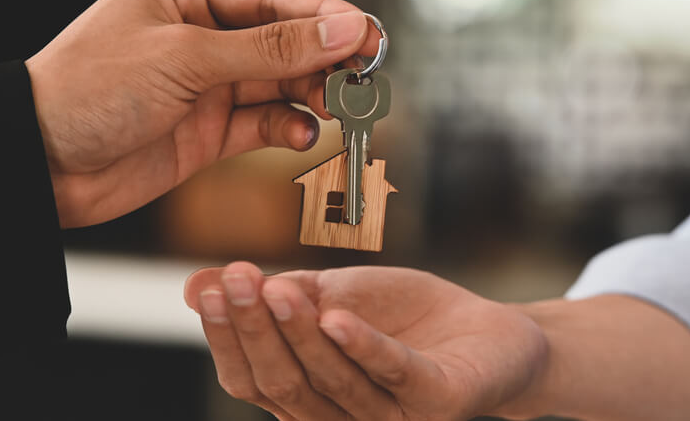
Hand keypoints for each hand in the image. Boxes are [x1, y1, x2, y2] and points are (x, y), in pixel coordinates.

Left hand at [25, 0, 377, 227]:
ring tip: (339, 107)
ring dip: (313, 96)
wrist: (40, 166)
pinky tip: (304, 133)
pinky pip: (263, 125)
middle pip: (282, 43)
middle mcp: (198, 40)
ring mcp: (204, 88)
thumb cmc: (88, 91)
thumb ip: (270, 49)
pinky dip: (288, 128)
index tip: (364, 33)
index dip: (322, 15)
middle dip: (325, 59)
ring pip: (278, 86)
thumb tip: (338, 29)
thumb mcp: (187, 57)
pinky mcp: (207, 134)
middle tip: (363, 76)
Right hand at [184, 263, 549, 420]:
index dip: (228, 337)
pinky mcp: (439, 403)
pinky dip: (366, 347)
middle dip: (255, 332)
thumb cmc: (408, 318)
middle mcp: (344, 418)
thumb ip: (277, 295)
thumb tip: (195, 285)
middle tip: (234, 281)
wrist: (493, 332)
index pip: (254, 378)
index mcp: (313, 397)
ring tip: (277, 288)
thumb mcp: (336, 296)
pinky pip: (398, 376)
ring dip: (300, 335)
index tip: (211, 286)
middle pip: (286, 385)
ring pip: (333, 382)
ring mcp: (393, 416)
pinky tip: (338, 317)